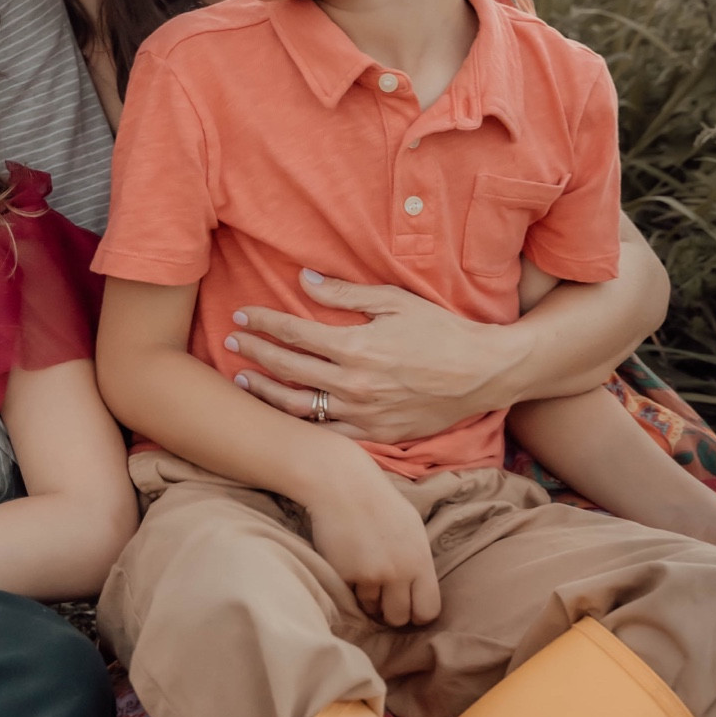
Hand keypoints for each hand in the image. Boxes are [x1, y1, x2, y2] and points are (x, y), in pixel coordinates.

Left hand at [228, 271, 512, 441]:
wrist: (483, 373)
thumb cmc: (441, 331)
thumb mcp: (395, 302)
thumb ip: (345, 295)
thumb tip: (304, 280)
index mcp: (355, 347)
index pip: (293, 332)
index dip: (263, 322)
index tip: (242, 314)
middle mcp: (353, 384)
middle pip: (287, 369)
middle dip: (254, 353)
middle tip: (232, 341)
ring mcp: (363, 414)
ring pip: (299, 407)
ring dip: (266, 393)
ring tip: (243, 381)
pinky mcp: (376, 434)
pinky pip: (328, 435)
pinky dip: (301, 425)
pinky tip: (283, 415)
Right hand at [305, 462, 441, 628]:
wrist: (342, 484)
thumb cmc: (378, 502)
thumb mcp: (412, 529)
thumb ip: (418, 562)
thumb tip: (417, 594)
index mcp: (420, 561)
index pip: (428, 611)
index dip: (417, 613)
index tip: (408, 607)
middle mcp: (399, 572)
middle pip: (399, 617)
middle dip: (390, 612)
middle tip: (382, 599)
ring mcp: (371, 574)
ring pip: (371, 608)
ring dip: (367, 598)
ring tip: (361, 572)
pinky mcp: (344, 575)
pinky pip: (348, 596)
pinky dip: (347, 587)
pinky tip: (346, 564)